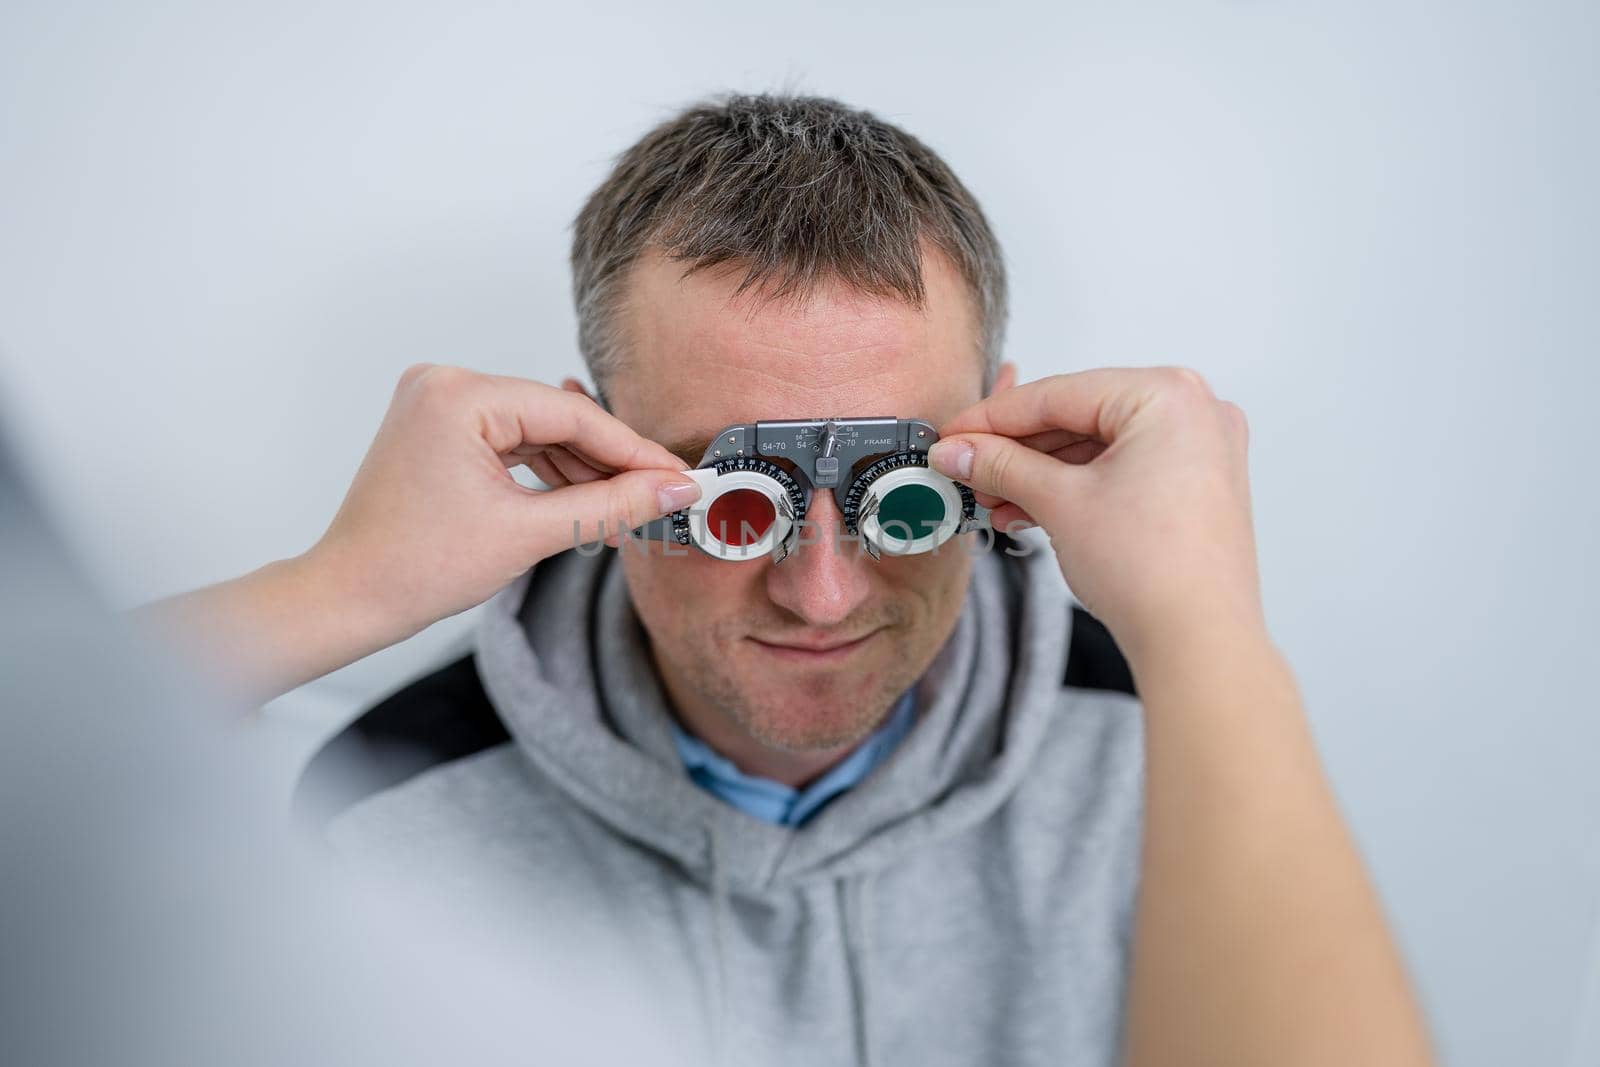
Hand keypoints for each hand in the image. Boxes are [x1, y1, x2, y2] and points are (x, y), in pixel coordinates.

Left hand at [307, 364, 700, 639]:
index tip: (677, 476)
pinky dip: (546, 473)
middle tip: (660, 498)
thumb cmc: (416, 567)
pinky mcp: (438, 427)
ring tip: (621, 516)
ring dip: (580, 472)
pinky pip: (511, 441)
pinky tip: (580, 505)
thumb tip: (673, 489)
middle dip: (608, 464)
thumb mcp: (529, 534)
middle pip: (556, 419)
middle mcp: (445, 384)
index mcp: (460, 395)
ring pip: (537, 431)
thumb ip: (610, 505)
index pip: (572, 414)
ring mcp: (438, 403)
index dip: (633, 451)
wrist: (350, 596)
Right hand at [930, 367, 1260, 661]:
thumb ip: (1001, 465)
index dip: (991, 418)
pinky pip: (1122, 469)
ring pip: (1097, 446)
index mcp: (1167, 394)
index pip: (1057, 394)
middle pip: (1078, 417)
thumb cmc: (1152, 570)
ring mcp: (1199, 448)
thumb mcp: (1059, 502)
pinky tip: (1030, 510)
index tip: (952, 436)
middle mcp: (1193, 410)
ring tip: (992, 501)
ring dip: (1040, 474)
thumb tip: (957, 451)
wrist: (1198, 642)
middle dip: (1016, 452)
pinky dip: (1076, 487)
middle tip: (965, 470)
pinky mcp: (1195, 485)